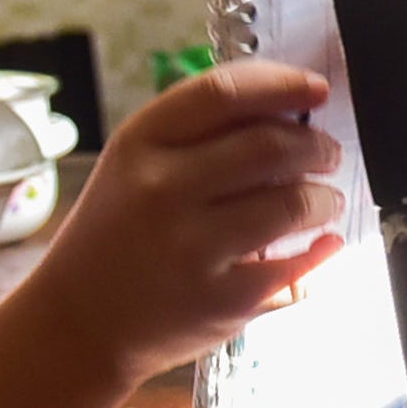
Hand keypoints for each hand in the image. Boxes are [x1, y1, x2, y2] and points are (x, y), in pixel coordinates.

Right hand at [22, 59, 345, 392]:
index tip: (316, 89)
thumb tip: (286, 110)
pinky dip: (323, 249)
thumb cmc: (116, 235)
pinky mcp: (221, 300)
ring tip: (325, 199)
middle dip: (316, 145)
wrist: (78, 323)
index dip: (282, 84)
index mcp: (140, 144)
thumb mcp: (133, 167)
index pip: (224, 93)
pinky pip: (295, 266)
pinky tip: (325, 241)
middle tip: (328, 153)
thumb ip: (197, 136)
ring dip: (323, 197)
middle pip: (270, 145)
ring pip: (291, 202)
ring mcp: (192, 248)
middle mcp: (163, 191)